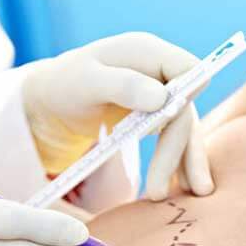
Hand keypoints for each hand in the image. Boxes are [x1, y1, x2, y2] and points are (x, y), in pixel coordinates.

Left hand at [23, 32, 213, 200]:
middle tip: (157, 192)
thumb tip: (162, 99)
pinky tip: (181, 186)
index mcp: (147, 52)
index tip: (173, 127)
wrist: (52, 100)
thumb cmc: (65, 84)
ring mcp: (160, 96)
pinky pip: (173, 139)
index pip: (187, 69)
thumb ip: (122, 85)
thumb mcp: (85, 82)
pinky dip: (178, 162)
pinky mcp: (155, 117)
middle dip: (178, 149)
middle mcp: (160, 73)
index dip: (187, 95)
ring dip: (189, 162)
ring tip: (194, 193)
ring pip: (184, 128)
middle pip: (184, 109)